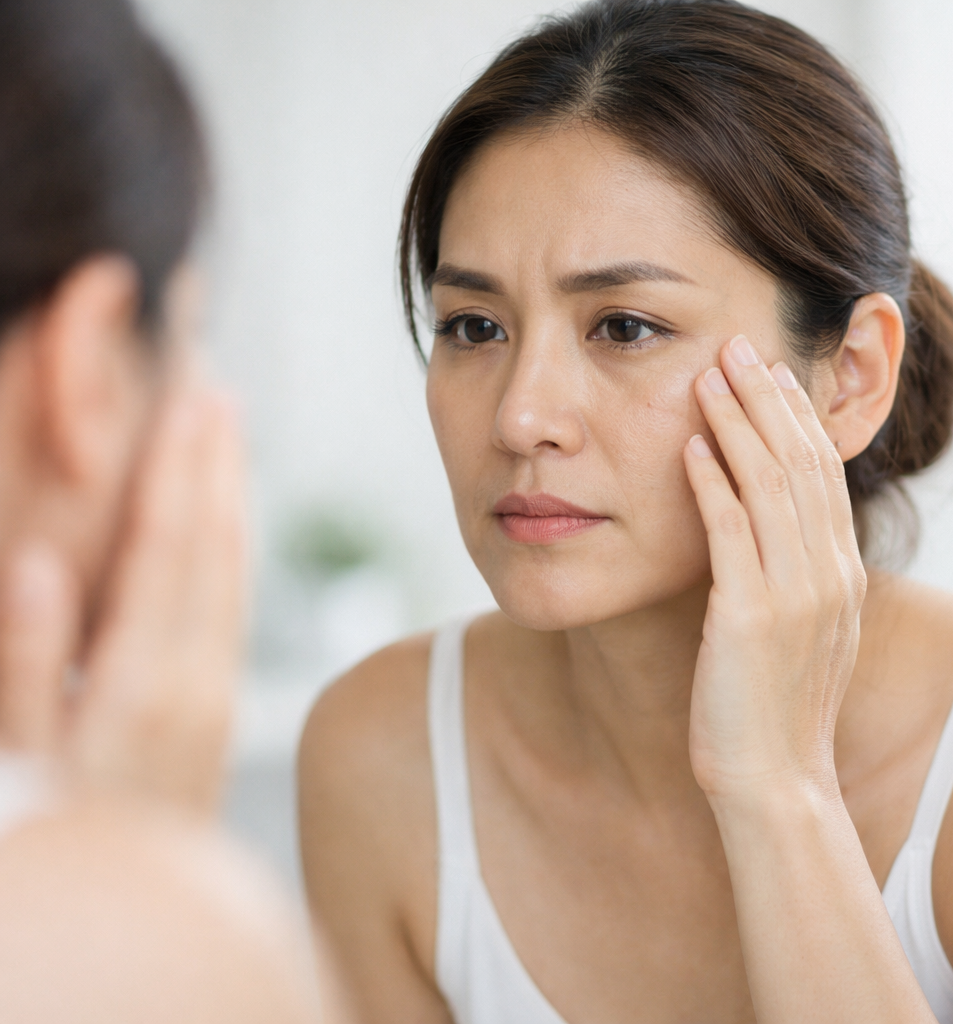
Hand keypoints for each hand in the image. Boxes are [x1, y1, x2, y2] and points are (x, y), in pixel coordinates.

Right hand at [0, 377, 246, 814]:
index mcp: (141, 679)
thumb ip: (25, 662)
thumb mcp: (16, 757)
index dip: (177, 467)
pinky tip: (230, 517)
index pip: (167, 547)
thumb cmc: (59, 833)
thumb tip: (38, 563)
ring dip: (234, 494)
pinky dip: (236, 546)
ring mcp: (219, 688)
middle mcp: (197, 675)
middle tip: (218, 388)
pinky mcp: (223, 701)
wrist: (140, 912)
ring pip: (237, 569)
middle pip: (216, 545)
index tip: (191, 399)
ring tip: (231, 433)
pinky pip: (238, 603)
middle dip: (216, 461)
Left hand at [682, 334, 865, 801]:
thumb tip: (764, 524)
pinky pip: (732, 535)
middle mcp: (827, 575)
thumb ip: (791, 573)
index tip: (770, 373)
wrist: (774, 780)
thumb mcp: (798, 630)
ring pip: (771, 486)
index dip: (796, 417)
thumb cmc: (773, 705)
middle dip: (769, 400)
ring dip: (739, 425)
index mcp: (840, 574)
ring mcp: (794, 595)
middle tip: (739, 348)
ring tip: (712, 376)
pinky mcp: (748, 618)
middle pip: (801, 464)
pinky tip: (691, 447)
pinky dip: (713, 486)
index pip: (823, 473)